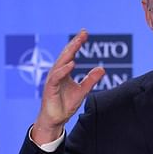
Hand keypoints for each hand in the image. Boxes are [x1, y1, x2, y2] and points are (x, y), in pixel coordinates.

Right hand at [31, 29, 104, 144]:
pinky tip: (72, 64)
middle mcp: (57, 73)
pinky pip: (56, 77)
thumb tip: (102, 69)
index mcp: (64, 71)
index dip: (77, 43)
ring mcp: (53, 80)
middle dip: (74, 43)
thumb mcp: (83, 91)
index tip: (85, 33)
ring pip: (60, 63)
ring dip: (69, 52)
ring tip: (77, 44)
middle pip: (66, 54)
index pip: (71, 54)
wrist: (56, 120)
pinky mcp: (50, 88)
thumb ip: (91, 80)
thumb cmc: (66, 105)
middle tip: (83, 33)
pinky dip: (64, 70)